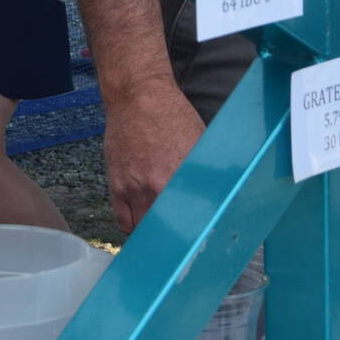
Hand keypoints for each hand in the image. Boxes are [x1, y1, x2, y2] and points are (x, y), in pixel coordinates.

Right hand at [103, 81, 206, 233]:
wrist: (138, 98)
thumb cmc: (172, 116)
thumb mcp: (199, 144)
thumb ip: (206, 173)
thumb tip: (222, 195)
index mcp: (182, 177)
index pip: (192, 220)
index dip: (197, 233)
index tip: (202, 239)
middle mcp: (157, 186)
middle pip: (167, 229)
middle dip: (176, 237)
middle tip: (184, 242)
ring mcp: (134, 188)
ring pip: (143, 229)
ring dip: (154, 234)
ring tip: (163, 237)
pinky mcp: (117, 185)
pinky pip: (123, 219)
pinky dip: (133, 226)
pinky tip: (143, 226)